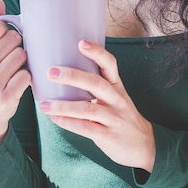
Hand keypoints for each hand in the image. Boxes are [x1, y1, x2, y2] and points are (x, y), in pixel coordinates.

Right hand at [0, 0, 30, 155]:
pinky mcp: (4, 98)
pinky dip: (26, 77)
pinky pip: (26, 76)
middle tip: (8, 57)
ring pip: (21, 56)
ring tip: (13, 69)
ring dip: (22, 61)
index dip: (6, 31)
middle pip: (13, 39)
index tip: (3, 41)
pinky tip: (17, 82)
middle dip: (16, 46)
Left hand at [39, 40, 155, 172]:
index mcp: (117, 85)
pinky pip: (86, 128)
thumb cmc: (121, 115)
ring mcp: (113, 118)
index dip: (96, 52)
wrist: (143, 144)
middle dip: (72, 76)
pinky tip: (54, 118)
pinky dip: (69, 123)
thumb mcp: (115, 96)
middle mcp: (116, 99)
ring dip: (64, 106)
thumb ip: (96, 85)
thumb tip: (65, 72)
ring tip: (44, 104)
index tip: (80, 42)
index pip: (109, 63)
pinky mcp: (108, 136)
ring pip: (87, 109)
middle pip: (95, 83)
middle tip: (51, 72)